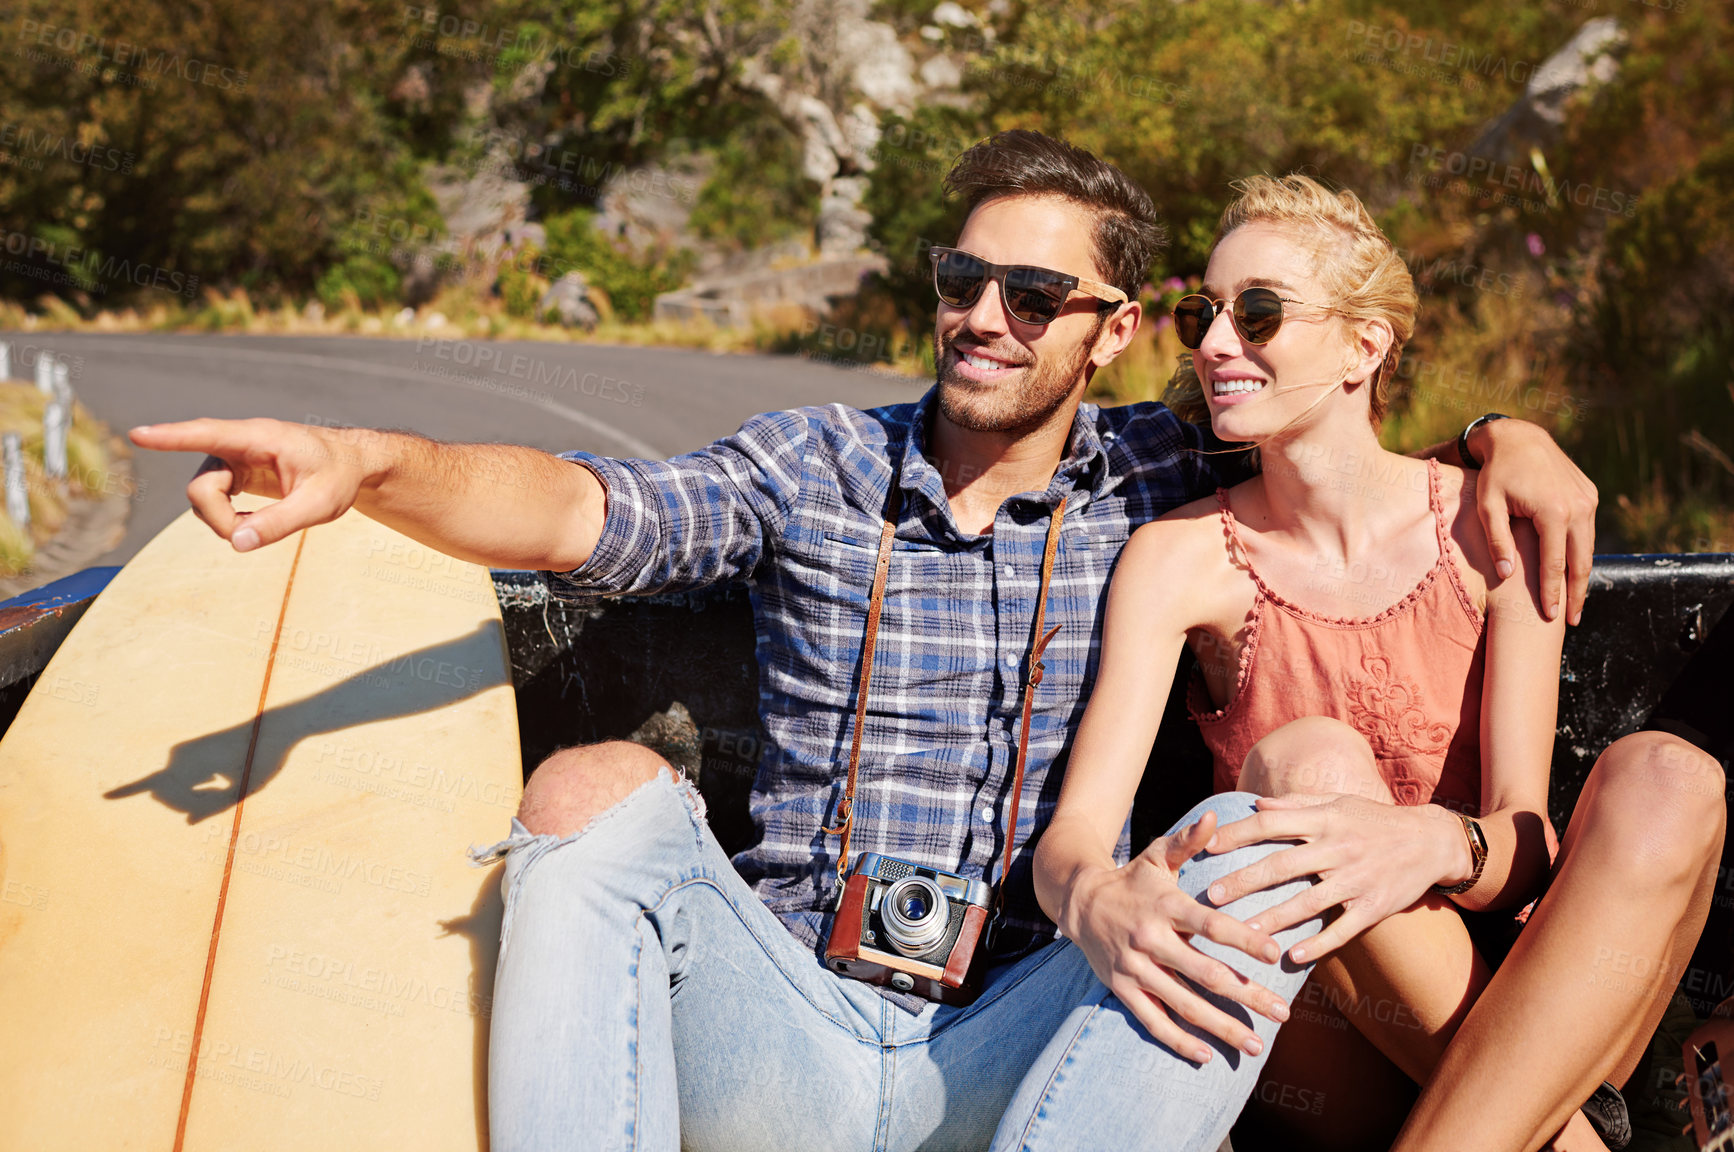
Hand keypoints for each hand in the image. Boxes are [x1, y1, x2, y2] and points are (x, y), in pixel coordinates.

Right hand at [131, 418, 377, 550]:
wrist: (350, 464)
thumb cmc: (338, 477)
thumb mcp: (320, 505)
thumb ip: (281, 523)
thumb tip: (238, 543)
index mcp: (260, 438)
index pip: (207, 434)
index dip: (171, 437)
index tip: (138, 434)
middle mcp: (238, 445)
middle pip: (202, 488)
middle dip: (218, 519)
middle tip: (247, 536)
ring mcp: (233, 460)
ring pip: (203, 498)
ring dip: (224, 521)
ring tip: (265, 525)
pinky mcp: (233, 474)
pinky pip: (213, 502)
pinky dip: (229, 520)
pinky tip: (256, 522)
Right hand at [1061, 811, 1289, 1063]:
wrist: (1079, 902)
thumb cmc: (1133, 879)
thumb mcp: (1158, 856)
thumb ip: (1189, 841)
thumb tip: (1216, 815)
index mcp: (1165, 906)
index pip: (1210, 925)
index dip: (1244, 939)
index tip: (1276, 954)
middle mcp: (1150, 940)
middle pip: (1205, 973)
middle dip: (1247, 995)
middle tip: (1282, 1013)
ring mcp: (1134, 968)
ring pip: (1183, 1004)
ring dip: (1222, 1027)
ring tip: (1255, 1044)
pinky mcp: (1122, 989)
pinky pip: (1153, 1021)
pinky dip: (1179, 1041)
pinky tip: (1206, 1057)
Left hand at [1202, 794, 1462, 964]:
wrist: (1432, 840)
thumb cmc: (1375, 819)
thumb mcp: (1338, 801)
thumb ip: (1297, 803)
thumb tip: (1256, 803)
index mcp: (1324, 819)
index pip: (1271, 824)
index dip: (1237, 835)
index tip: (1207, 847)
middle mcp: (1337, 848)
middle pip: (1281, 866)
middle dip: (1244, 882)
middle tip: (1212, 898)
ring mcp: (1357, 879)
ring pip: (1308, 903)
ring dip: (1273, 919)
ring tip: (1243, 934)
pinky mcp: (1375, 906)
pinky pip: (1342, 929)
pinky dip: (1318, 944)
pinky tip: (1292, 957)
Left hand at [1469, 417, 1596, 624]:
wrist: (1520, 438)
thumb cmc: (1497, 474)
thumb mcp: (1488, 506)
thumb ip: (1498, 541)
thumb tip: (1508, 575)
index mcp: (1553, 511)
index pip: (1554, 563)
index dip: (1552, 592)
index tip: (1550, 616)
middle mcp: (1578, 506)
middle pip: (1580, 561)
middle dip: (1577, 593)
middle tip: (1572, 621)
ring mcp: (1588, 499)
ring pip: (1588, 548)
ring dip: (1582, 575)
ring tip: (1574, 602)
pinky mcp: (1590, 494)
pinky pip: (1587, 531)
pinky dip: (1581, 553)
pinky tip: (1574, 571)